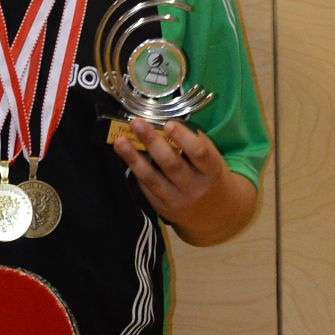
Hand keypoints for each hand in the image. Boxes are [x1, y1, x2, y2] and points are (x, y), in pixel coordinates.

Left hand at [108, 119, 254, 243]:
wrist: (213, 213)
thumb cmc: (208, 176)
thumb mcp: (211, 160)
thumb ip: (194, 143)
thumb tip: (165, 122)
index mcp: (212, 171)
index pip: (199, 153)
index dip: (183, 138)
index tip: (168, 123)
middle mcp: (195, 187)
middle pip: (172, 164)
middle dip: (152, 142)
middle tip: (137, 123)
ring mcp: (177, 200)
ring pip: (152, 178)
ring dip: (133, 158)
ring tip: (120, 141)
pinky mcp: (162, 208)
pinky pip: (146, 187)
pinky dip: (135, 169)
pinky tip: (125, 155)